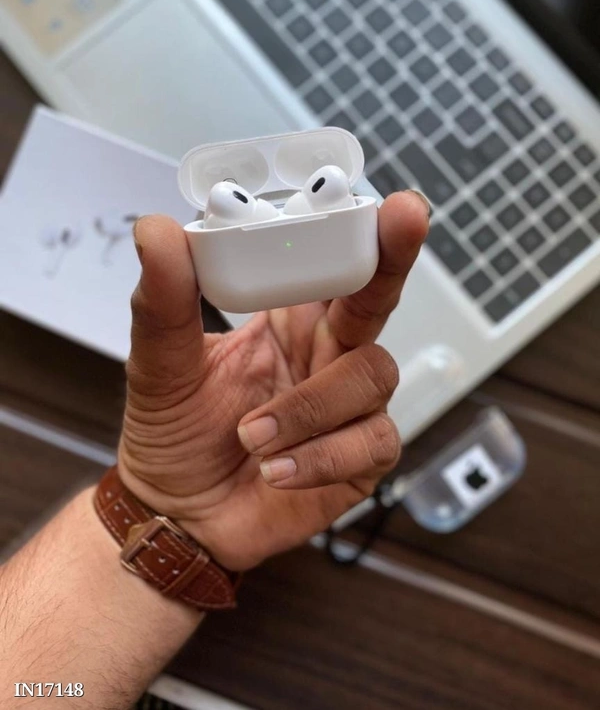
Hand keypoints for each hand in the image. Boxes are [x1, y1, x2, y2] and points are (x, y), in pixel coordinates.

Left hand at [119, 191, 428, 570]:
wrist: (177, 516)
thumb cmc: (175, 436)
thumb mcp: (160, 366)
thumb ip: (163, 302)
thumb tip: (155, 230)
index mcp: (287, 321)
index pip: (331, 265)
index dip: (357, 231)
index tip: (375, 200)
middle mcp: (327, 355)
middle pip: (378, 298)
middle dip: (393, 259)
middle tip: (406, 216)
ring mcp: (350, 407)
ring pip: (374, 374)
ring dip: (312, 405)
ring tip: (253, 435)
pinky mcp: (362, 458)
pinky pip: (372, 441)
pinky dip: (320, 455)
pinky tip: (276, 471)